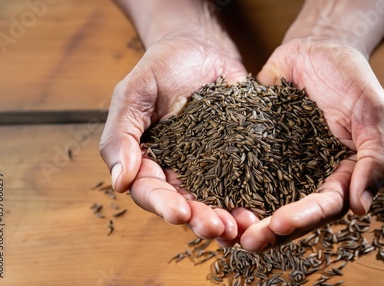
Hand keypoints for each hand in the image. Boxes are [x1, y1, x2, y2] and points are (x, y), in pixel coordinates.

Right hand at [99, 31, 248, 239]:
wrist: (198, 48)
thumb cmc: (159, 68)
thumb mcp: (132, 95)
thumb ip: (121, 136)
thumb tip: (119, 182)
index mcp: (149, 162)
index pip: (152, 192)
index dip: (164, 206)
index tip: (179, 213)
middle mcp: (180, 171)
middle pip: (188, 204)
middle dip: (202, 220)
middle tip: (218, 228)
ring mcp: (212, 165)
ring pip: (219, 200)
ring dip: (230, 217)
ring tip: (243, 226)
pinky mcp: (239, 155)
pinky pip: (247, 179)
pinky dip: (254, 196)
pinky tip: (264, 206)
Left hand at [238, 37, 383, 250]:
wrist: (317, 47)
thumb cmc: (352, 77)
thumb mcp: (373, 112)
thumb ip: (376, 158)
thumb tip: (361, 208)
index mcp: (341, 174)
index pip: (324, 206)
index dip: (302, 218)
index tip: (278, 224)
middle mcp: (309, 176)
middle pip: (290, 212)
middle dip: (268, 230)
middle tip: (244, 240)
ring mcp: (281, 165)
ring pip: (263, 199)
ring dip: (245, 217)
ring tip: (222, 227)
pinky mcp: (257, 149)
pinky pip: (240, 169)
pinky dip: (227, 185)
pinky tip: (208, 196)